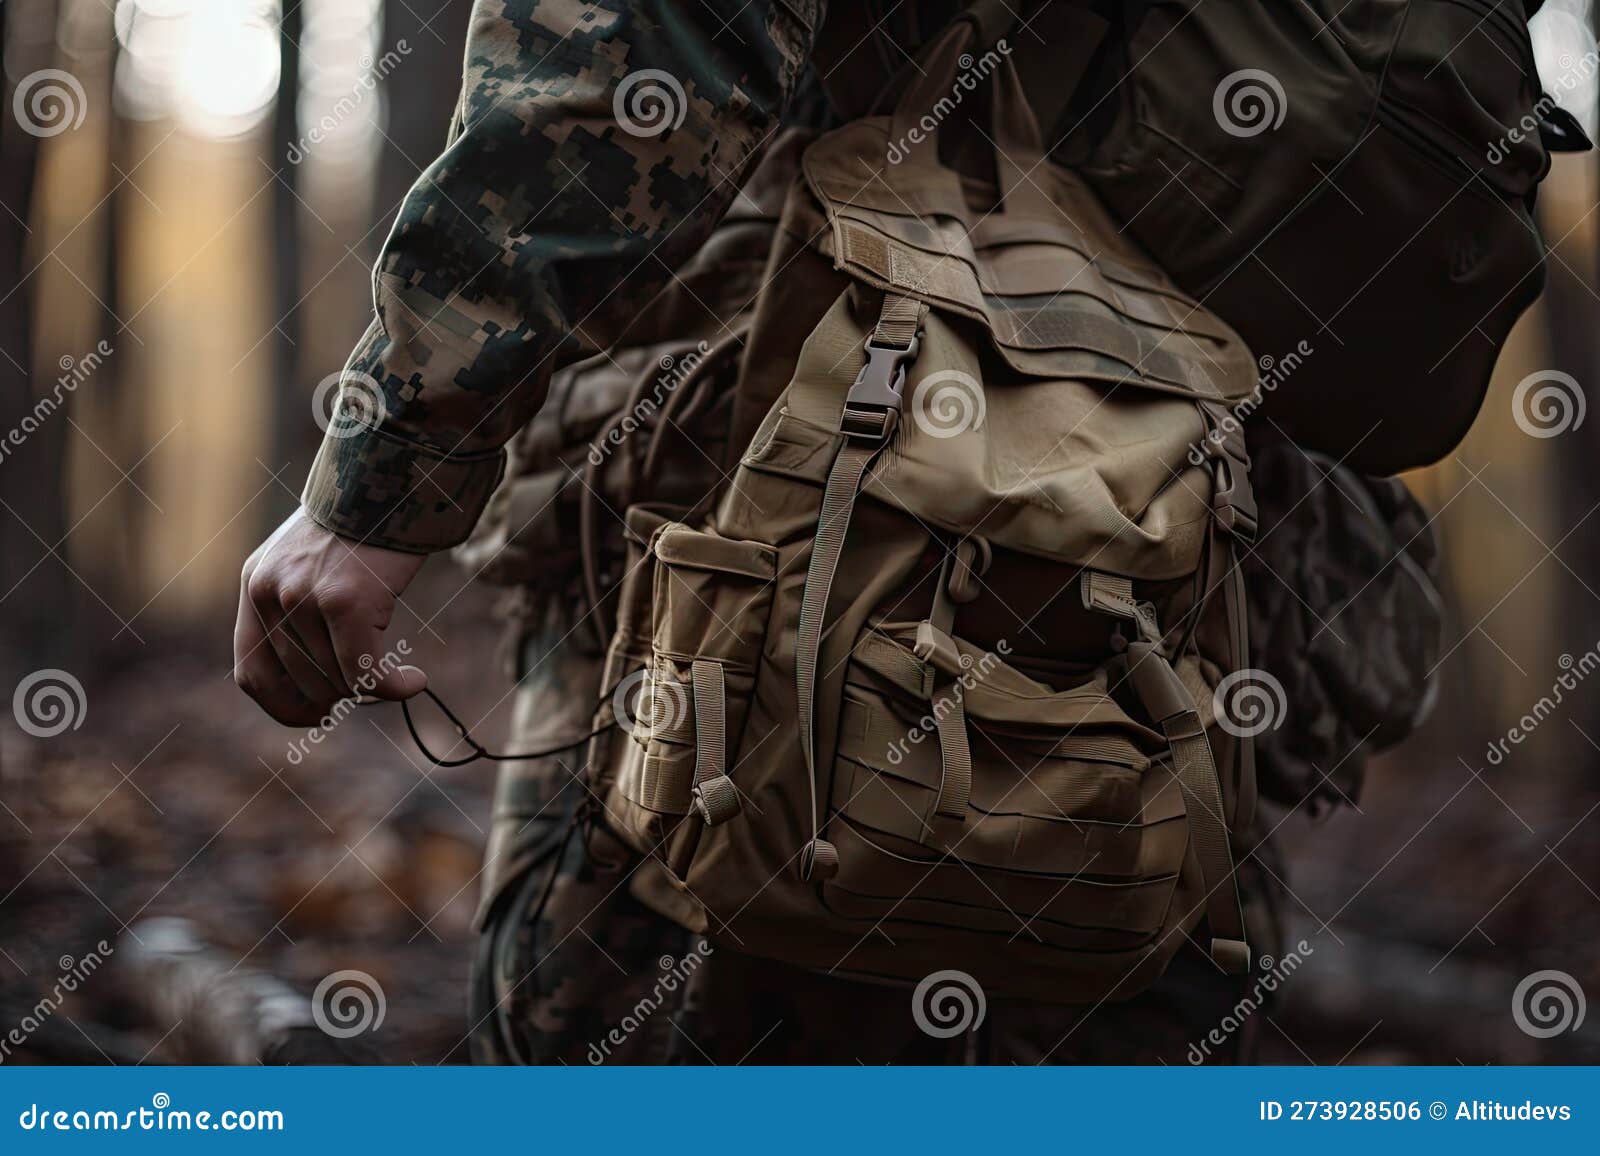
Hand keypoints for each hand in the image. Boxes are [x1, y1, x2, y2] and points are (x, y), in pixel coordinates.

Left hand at [234, 508, 427, 725]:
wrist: (391, 479)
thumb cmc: (363, 525)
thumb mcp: (309, 564)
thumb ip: (300, 612)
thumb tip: (326, 686)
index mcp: (255, 587)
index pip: (252, 674)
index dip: (284, 707)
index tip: (319, 714)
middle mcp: (270, 593)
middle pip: (302, 683)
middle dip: (340, 696)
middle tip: (373, 686)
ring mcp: (304, 598)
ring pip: (336, 679)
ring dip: (372, 687)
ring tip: (398, 673)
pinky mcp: (344, 601)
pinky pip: (365, 670)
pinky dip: (393, 685)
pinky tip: (415, 682)